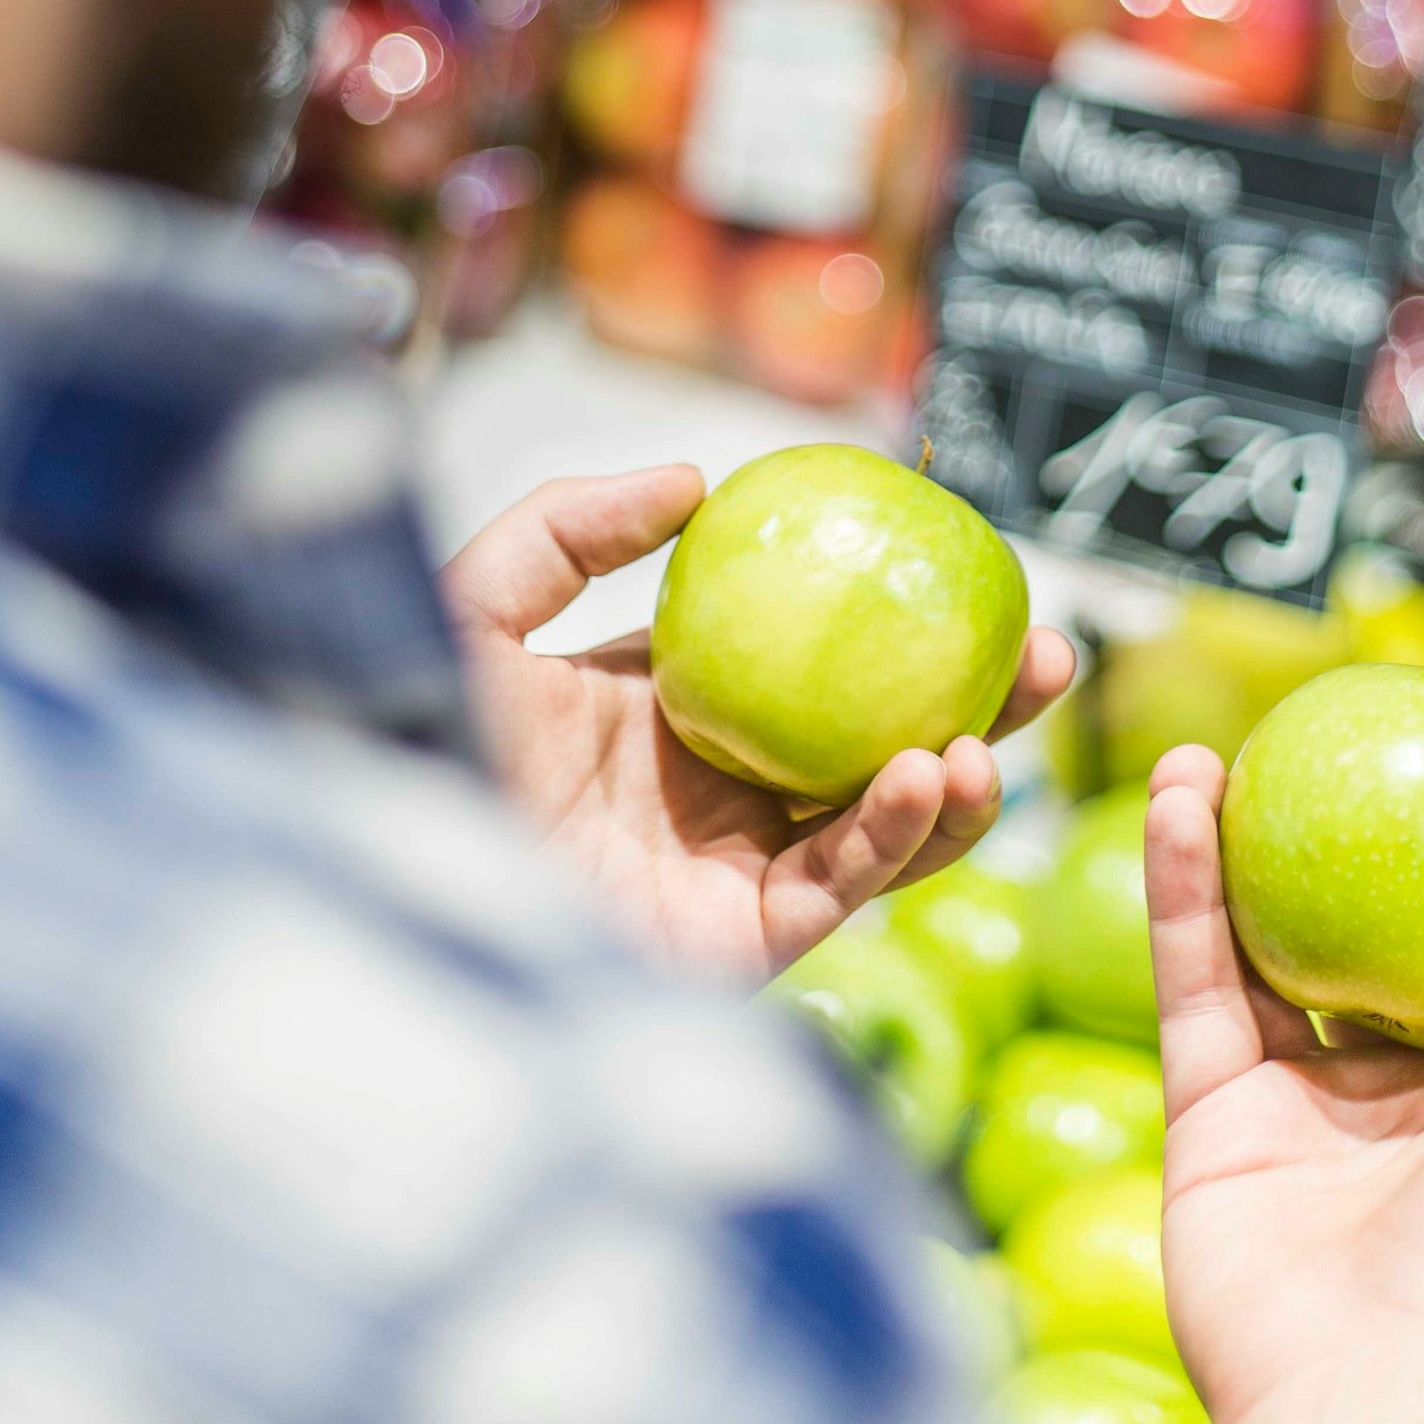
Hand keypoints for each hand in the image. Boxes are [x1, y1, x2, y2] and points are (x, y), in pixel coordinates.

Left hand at [441, 465, 1073, 981]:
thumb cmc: (405, 735)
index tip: (963, 568)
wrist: (378, 866)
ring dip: (958, 781)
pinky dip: (895, 833)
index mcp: (670, 712)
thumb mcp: (481, 602)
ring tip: (995, 729)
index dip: (889, 623)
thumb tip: (696, 479)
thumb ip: (574, 527)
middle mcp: (714, 792)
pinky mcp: (737, 944)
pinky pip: (841, 884)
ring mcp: (731, 869)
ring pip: (880, 825)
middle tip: (1045, 652)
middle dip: (970, 705)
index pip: (808, 661)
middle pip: (874, 742)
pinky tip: (927, 774)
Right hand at [1145, 748, 1423, 1423]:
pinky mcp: (1209, 1110)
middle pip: (1349, 929)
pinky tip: (1179, 806)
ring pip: (1252, 943)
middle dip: (1315, 836)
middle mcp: (1399, 1085)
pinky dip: (1178, 890)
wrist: (1389, 1379)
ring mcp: (1298, 1099)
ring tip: (1202, 756)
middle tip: (1290, 745)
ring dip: (1224, 844)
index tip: (1420, 748)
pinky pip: (1192, 979)